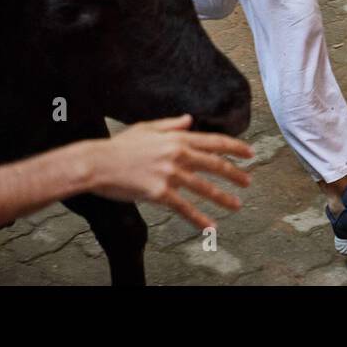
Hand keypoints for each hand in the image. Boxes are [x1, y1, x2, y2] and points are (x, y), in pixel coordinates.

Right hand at [90, 115, 253, 230]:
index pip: (214, 142)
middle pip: (215, 165)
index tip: (249, 153)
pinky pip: (184, 208)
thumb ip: (171, 125)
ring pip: (204, 188)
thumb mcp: (147, 128)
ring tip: (237, 205)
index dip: (235, 148)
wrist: (97, 163)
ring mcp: (170, 174)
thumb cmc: (120, 146)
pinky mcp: (159, 193)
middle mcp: (177, 154)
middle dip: (235, 174)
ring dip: (223, 198)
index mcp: (177, 138)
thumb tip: (189, 120)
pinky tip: (210, 226)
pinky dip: (199, 218)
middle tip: (248, 182)